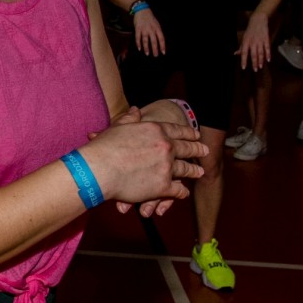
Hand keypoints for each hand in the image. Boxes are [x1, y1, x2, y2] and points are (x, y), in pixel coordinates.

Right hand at [82, 108, 206, 211]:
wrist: (98, 169)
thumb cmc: (104, 148)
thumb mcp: (118, 127)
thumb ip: (130, 118)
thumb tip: (136, 110)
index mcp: (156, 130)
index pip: (177, 130)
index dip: (188, 133)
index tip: (195, 136)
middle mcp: (165, 146)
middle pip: (187, 148)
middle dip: (197, 150)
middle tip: (204, 151)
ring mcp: (166, 166)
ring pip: (186, 169)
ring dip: (193, 171)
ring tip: (199, 172)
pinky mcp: (163, 186)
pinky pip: (178, 190)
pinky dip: (182, 192)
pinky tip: (183, 192)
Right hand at [132, 7, 164, 55]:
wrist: (142, 10)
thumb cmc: (150, 19)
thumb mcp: (157, 24)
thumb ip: (157, 32)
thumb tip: (159, 42)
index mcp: (157, 28)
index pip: (161, 38)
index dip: (162, 46)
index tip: (163, 52)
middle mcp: (151, 29)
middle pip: (154, 41)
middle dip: (155, 49)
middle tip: (155, 55)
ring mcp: (144, 29)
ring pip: (145, 40)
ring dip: (146, 48)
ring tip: (147, 54)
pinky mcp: (138, 29)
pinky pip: (138, 37)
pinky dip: (138, 43)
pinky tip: (139, 49)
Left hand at [235, 12, 270, 69]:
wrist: (258, 21)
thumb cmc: (250, 31)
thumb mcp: (244, 38)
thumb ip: (241, 47)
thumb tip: (235, 54)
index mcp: (246, 42)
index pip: (244, 53)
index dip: (243, 61)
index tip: (243, 68)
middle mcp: (253, 42)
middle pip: (253, 54)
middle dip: (254, 63)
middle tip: (255, 70)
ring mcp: (260, 41)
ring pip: (260, 53)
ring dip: (261, 60)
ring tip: (260, 67)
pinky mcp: (266, 39)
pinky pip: (267, 48)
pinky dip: (268, 54)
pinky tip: (268, 60)